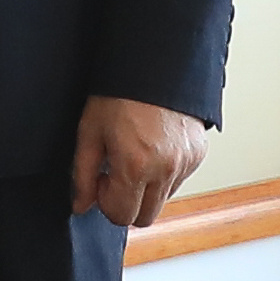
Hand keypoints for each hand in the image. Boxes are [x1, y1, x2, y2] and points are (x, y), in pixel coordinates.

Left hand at [71, 93, 208, 229]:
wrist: (155, 63)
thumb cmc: (120, 92)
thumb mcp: (89, 131)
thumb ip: (82, 174)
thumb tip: (81, 204)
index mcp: (135, 166)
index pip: (121, 216)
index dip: (105, 201)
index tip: (101, 179)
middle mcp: (165, 169)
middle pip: (145, 217)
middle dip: (127, 202)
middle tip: (115, 172)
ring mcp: (185, 163)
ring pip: (163, 199)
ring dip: (146, 188)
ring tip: (134, 155)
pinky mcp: (198, 154)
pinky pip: (178, 180)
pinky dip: (164, 173)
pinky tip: (152, 147)